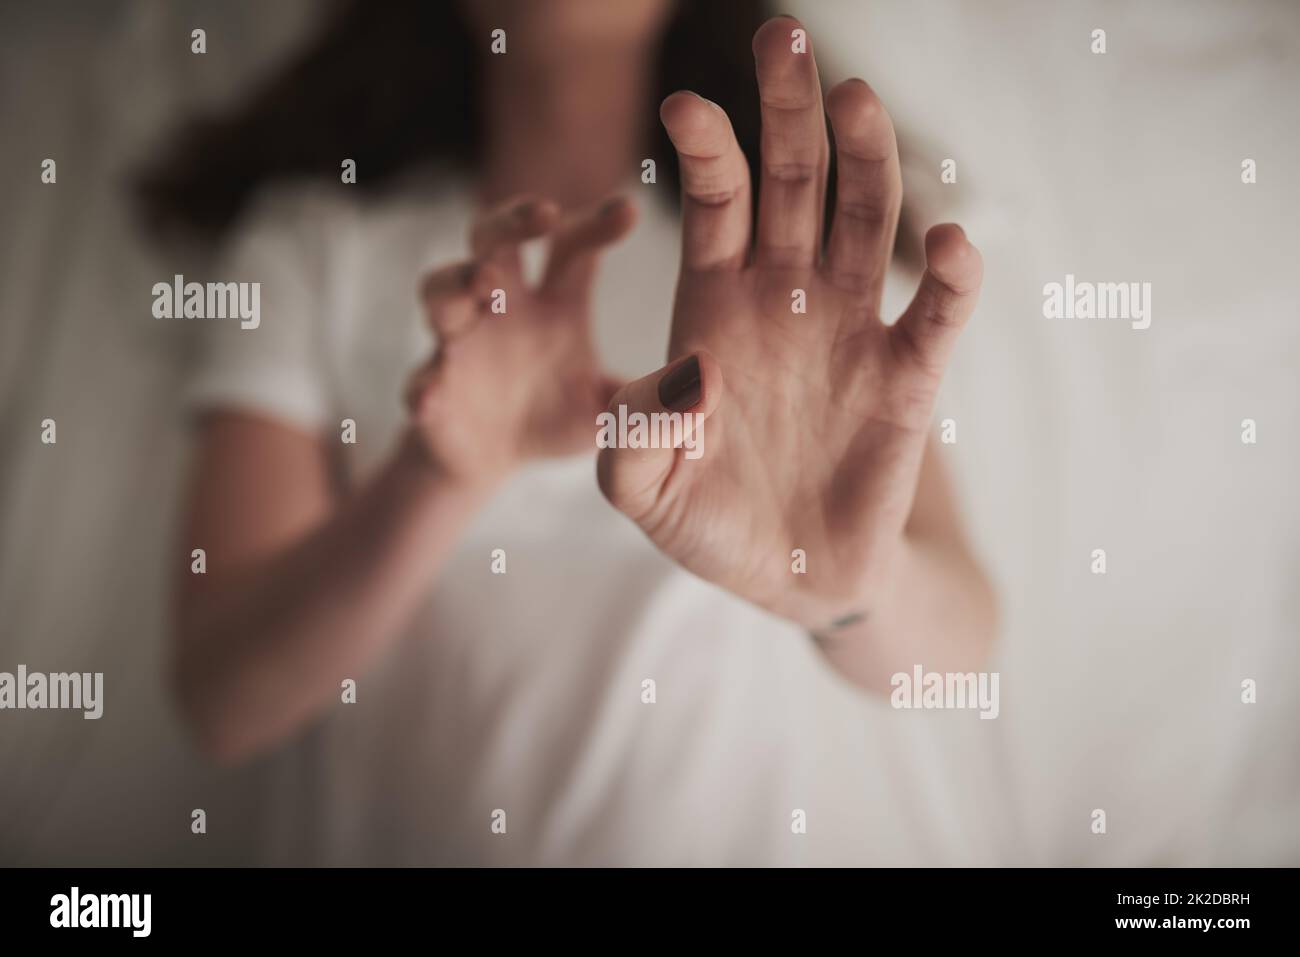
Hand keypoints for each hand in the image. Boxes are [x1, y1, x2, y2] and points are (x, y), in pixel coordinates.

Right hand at [405, 194, 634, 486]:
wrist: (493, 460)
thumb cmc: (554, 413)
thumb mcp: (609, 405)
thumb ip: (644, 396)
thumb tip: (695, 386)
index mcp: (552, 301)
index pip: (570, 247)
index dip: (595, 223)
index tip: (630, 212)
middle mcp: (500, 307)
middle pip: (493, 240)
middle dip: (512, 220)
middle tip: (543, 214)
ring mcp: (459, 344)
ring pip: (440, 292)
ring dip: (457, 282)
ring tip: (482, 284)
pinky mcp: (431, 391)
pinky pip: (420, 381)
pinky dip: (423, 386)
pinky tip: (431, 396)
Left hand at [597, 17, 983, 633]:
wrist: (789, 580)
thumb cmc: (707, 524)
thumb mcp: (641, 490)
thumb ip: (632, 439)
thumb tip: (688, 372)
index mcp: (713, 306)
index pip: (714, 203)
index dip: (704, 151)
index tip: (683, 108)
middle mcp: (786, 297)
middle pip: (793, 182)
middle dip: (787, 111)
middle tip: (782, 38)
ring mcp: (851, 328)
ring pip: (867, 220)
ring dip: (866, 157)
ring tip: (856, 99)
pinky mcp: (909, 375)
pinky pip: (939, 311)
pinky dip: (953, 274)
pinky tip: (952, 241)